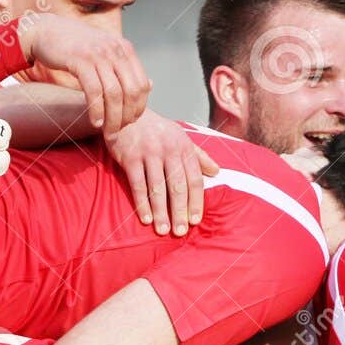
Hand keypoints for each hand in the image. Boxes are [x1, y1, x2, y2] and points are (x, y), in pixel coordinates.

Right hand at [17, 13, 149, 139]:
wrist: (47, 31)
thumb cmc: (77, 46)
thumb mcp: (106, 52)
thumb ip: (125, 68)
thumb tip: (150, 86)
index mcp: (125, 49)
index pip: (142, 85)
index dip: (138, 108)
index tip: (128, 122)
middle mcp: (115, 50)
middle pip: (131, 92)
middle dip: (127, 117)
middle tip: (117, 132)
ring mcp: (98, 54)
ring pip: (114, 94)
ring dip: (113, 119)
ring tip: (108, 134)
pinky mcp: (80, 60)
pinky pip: (94, 91)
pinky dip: (96, 111)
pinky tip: (95, 122)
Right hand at [107, 112, 218, 235]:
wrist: (127, 113)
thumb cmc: (157, 130)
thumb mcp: (181, 137)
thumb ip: (199, 155)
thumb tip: (217, 172)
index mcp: (184, 147)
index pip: (194, 179)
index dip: (196, 201)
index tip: (196, 220)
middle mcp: (169, 150)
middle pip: (178, 186)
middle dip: (180, 211)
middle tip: (180, 232)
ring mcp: (149, 153)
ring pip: (158, 188)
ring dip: (161, 211)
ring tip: (163, 230)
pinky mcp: (130, 157)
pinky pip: (137, 184)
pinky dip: (142, 203)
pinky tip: (146, 218)